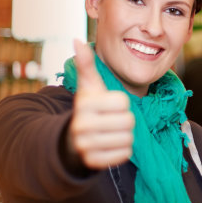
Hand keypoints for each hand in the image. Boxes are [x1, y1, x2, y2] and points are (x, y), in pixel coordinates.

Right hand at [66, 40, 134, 168]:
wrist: (73, 140)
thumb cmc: (88, 109)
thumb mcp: (88, 87)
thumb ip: (86, 64)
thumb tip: (77, 40)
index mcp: (84, 104)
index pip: (123, 102)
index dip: (120, 103)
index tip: (108, 106)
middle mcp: (82, 126)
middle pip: (128, 121)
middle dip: (124, 120)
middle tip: (111, 121)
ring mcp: (87, 146)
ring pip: (128, 138)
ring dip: (124, 135)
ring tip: (111, 132)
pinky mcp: (94, 162)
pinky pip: (124, 154)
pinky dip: (122, 150)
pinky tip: (110, 144)